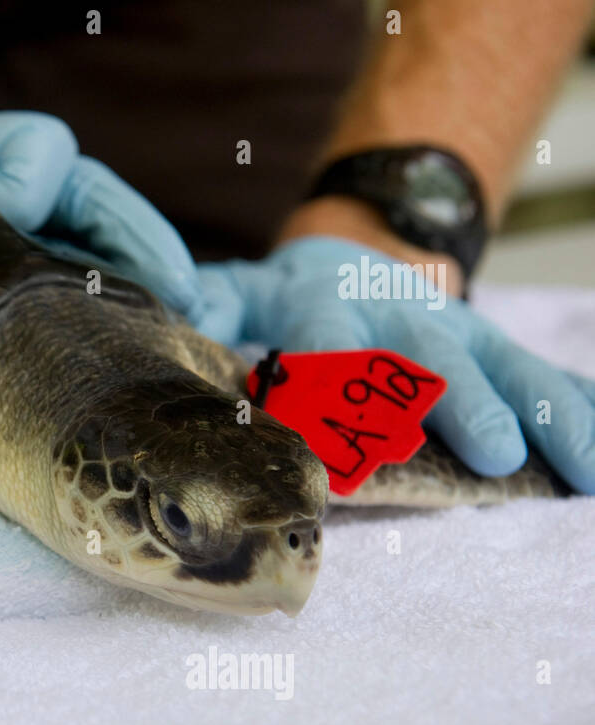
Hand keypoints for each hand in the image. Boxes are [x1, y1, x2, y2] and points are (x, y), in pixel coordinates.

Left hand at [0, 73, 204, 361]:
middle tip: (185, 299)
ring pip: (88, 227)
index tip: (4, 221)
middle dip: (138, 235)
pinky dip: (107, 289)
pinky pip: (60, 259)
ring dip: (139, 269)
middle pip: (89, 187)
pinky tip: (136, 343)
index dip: (35, 181)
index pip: (30, 143)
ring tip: (190, 331)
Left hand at [196, 239, 594, 492]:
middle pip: (432, 361)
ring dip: (549, 418)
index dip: (334, 390)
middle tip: (494, 452)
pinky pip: (551, 378)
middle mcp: (400, 317)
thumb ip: (207, 306)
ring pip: (508, 369)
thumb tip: (171, 305)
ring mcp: (459, 332)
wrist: (349, 254)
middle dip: (463, 405)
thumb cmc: (280, 299)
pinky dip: (584, 411)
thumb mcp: (237, 291)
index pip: (326, 345)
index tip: (343, 444)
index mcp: (325, 304)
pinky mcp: (497, 350)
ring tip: (588, 470)